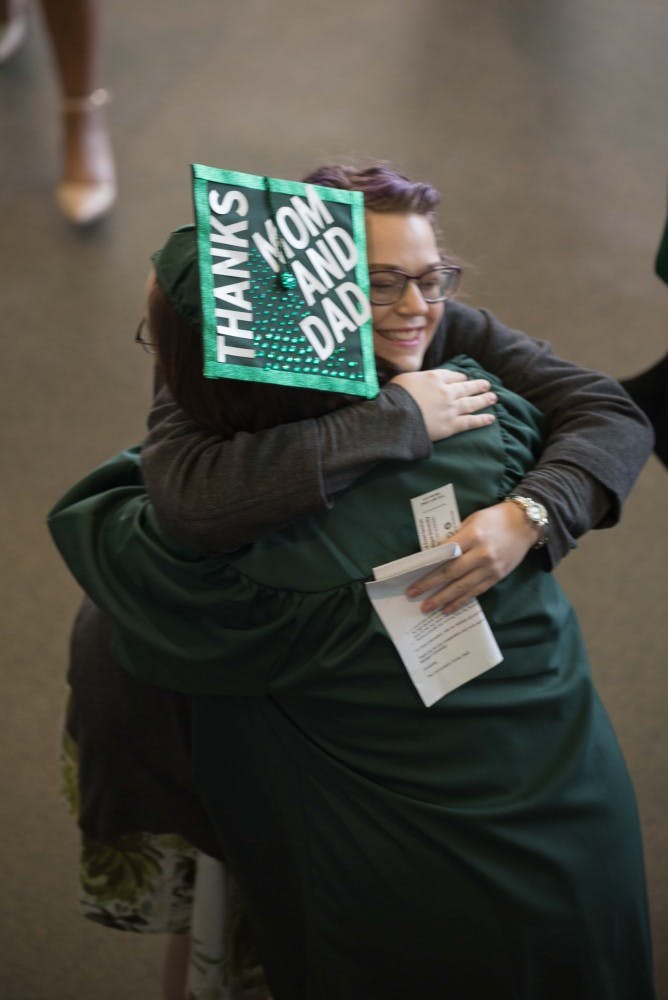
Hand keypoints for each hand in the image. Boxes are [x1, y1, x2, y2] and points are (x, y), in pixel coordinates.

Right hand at [390, 369, 496, 441]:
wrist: (396, 417)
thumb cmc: (395, 397)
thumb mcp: (404, 379)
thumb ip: (417, 378)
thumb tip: (420, 380)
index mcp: (434, 378)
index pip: (452, 375)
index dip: (460, 377)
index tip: (464, 379)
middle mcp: (446, 391)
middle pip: (466, 387)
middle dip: (478, 386)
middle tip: (487, 385)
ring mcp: (451, 409)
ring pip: (472, 403)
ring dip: (484, 400)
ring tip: (493, 398)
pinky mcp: (451, 425)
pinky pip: (470, 422)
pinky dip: (482, 420)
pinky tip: (491, 418)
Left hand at [405, 502, 540, 612]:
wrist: (525, 524)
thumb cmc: (495, 518)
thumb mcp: (472, 520)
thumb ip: (455, 537)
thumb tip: (434, 555)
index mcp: (473, 535)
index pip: (446, 553)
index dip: (428, 566)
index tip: (412, 575)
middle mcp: (482, 554)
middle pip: (451, 572)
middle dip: (430, 584)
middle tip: (412, 594)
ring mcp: (491, 568)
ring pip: (462, 587)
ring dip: (442, 598)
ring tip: (427, 607)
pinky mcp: (497, 577)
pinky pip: (476, 592)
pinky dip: (461, 601)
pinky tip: (448, 608)